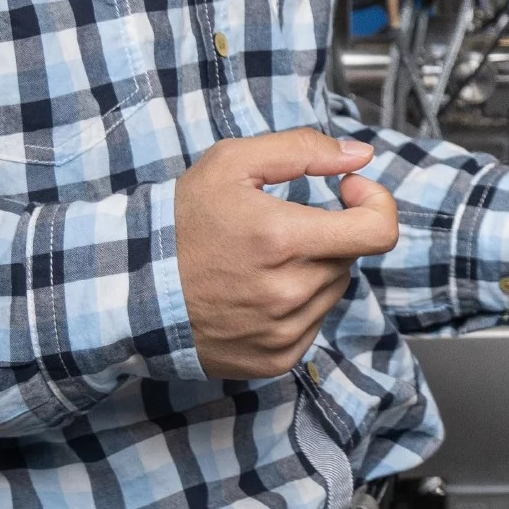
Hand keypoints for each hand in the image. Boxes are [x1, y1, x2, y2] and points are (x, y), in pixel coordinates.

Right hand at [176, 130, 398, 379]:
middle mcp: (289, 292)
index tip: (348, 191)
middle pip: (350, 256)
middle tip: (282, 227)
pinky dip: (297, 305)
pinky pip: (313, 324)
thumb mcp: (232, 162)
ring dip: (313, 270)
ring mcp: (283, 331)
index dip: (375, 203)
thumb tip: (360, 155)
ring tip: (262, 261)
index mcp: (285, 239)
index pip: (378, 230)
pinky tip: (256, 292)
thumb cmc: (180, 222)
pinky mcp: (274, 359)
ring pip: (333, 290)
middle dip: (328, 234)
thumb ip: (303, 149)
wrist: (129, 290)